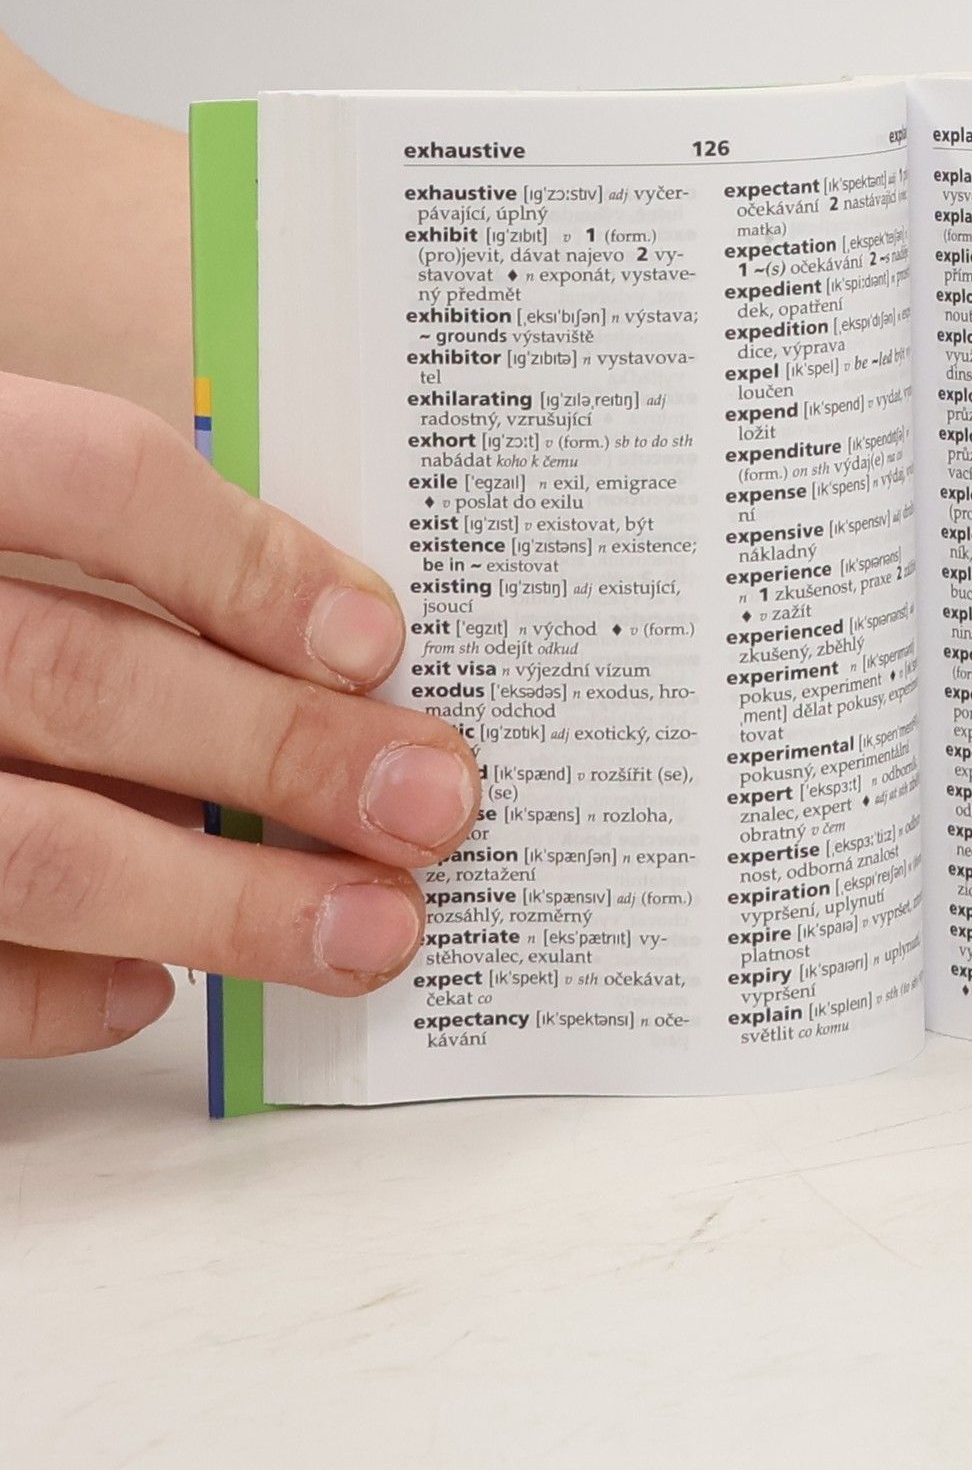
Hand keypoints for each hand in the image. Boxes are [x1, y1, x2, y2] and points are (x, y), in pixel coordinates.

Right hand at [0, 373, 480, 1056]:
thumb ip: (116, 563)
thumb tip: (323, 660)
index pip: (88, 479)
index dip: (242, 561)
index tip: (376, 642)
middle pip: (85, 676)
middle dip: (284, 749)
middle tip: (434, 801)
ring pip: (38, 848)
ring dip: (229, 898)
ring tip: (374, 926)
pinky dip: (61, 990)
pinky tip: (158, 988)